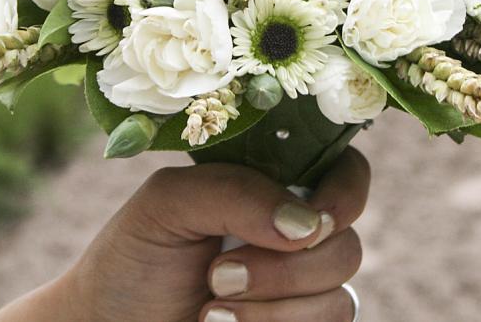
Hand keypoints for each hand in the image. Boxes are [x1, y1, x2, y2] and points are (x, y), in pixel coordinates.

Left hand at [56, 148, 369, 321]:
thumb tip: (308, 225)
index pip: (347, 173)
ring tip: (208, 312)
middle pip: (345, 244)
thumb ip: (235, 192)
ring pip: (339, 298)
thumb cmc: (133, 259)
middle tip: (217, 277)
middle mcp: (298, 238)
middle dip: (284, 268)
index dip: (345, 193)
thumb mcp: (167, 203)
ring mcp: (302, 294)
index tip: (311, 221)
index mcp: (275, 187)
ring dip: (272, 311)